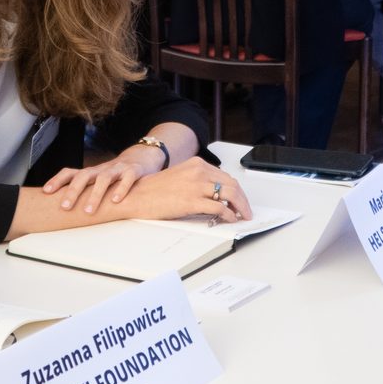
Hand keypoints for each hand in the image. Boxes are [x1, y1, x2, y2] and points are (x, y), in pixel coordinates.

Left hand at [42, 144, 166, 214]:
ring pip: (104, 178)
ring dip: (95, 194)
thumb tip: (62, 207)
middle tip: (65, 207)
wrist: (143, 155)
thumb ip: (86, 190)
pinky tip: (115, 201)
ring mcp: (118, 169)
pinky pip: (127, 179)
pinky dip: (121, 189)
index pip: (70, 172)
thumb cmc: (117, 173)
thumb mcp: (99, 179)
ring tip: (89, 210)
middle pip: (84, 176)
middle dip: (73, 191)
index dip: (57, 180)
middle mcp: (102, 169)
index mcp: (91, 172)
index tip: (46, 192)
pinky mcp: (134, 171)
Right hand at [120, 156, 253, 222]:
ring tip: (241, 216)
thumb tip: (215, 194)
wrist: (137, 195)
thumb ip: (198, 180)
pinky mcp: (192, 201)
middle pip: (231, 185)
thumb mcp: (180, 176)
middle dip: (242, 199)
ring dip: (239, 207)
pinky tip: (229, 219)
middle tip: (246, 210)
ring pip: (229, 195)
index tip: (240, 199)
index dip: (236, 190)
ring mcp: (196, 186)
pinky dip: (228, 215)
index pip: (225, 176)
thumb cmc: (154, 189)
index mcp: (196, 164)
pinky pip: (219, 208)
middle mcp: (199, 172)